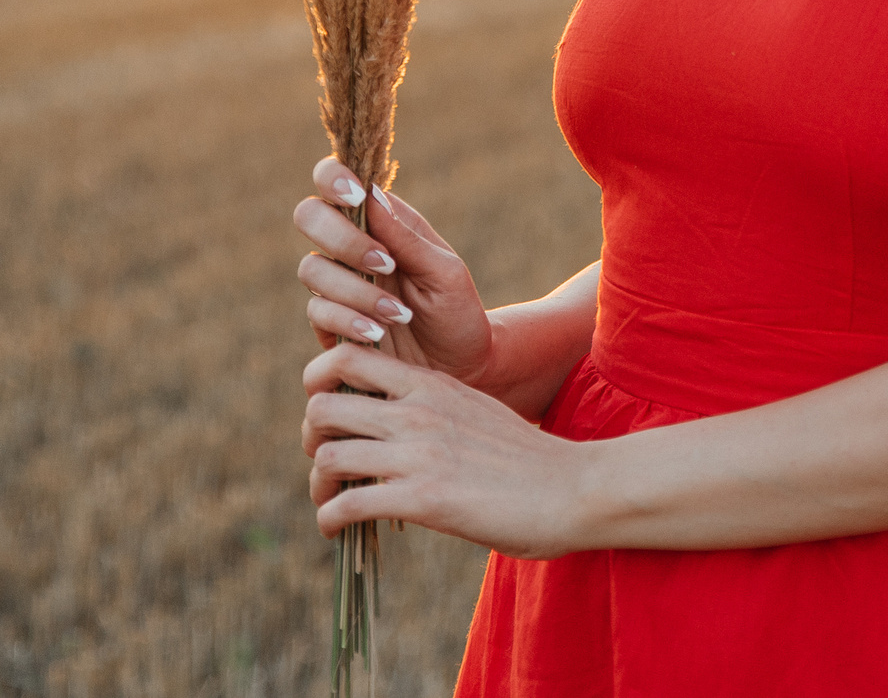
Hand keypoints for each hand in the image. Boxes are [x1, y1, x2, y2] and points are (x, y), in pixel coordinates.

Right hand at [293, 158, 495, 387]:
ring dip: (355, 289)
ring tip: (397, 314)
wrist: (459, 369)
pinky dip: (348, 321)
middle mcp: (349, 247)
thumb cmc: (456, 312)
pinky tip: (378, 333)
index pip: (334, 180)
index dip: (333, 178)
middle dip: (342, 239)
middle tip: (384, 263)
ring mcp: (336, 285)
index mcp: (380, 221)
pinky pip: (318, 312)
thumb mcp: (444, 273)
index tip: (355, 197)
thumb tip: (371, 196)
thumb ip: (406, 238)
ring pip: (312, 268)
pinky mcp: (329, 324)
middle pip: (308, 216)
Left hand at [302, 341, 597, 557]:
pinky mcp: (424, 498)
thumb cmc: (527, 459)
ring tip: (330, 501)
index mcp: (430, 384)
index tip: (331, 417)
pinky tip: (337, 530)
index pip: (346, 358)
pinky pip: (347, 505)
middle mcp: (418, 410)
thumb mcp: (474, 411)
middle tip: (327, 462)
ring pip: (327, 455)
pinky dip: (329, 520)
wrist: (574, 488)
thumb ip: (431, 407)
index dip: (321, 385)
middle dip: (313, 437)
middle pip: (322, 406)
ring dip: (318, 485)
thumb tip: (394, 420)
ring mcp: (420, 453)